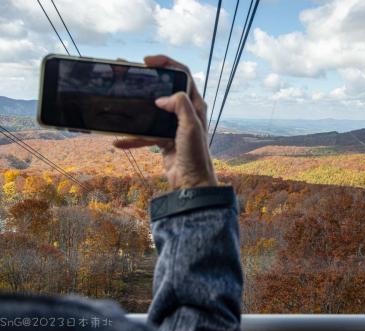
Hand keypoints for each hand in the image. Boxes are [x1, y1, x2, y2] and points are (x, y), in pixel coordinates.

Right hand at [113, 55, 216, 189]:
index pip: (182, 74)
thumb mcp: (190, 126)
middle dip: (146, 82)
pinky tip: (118, 141)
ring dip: (135, 109)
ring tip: (118, 101)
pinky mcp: (163, 140)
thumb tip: (161, 98)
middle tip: (127, 75)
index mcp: (195, 105)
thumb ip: (180, 106)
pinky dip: (132, 137)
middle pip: (163, 89)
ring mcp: (172, 126)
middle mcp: (185, 112)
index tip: (147, 62)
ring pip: (151, 111)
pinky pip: (145, 134)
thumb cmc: (195, 154)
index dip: (166, 63)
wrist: (191, 183)